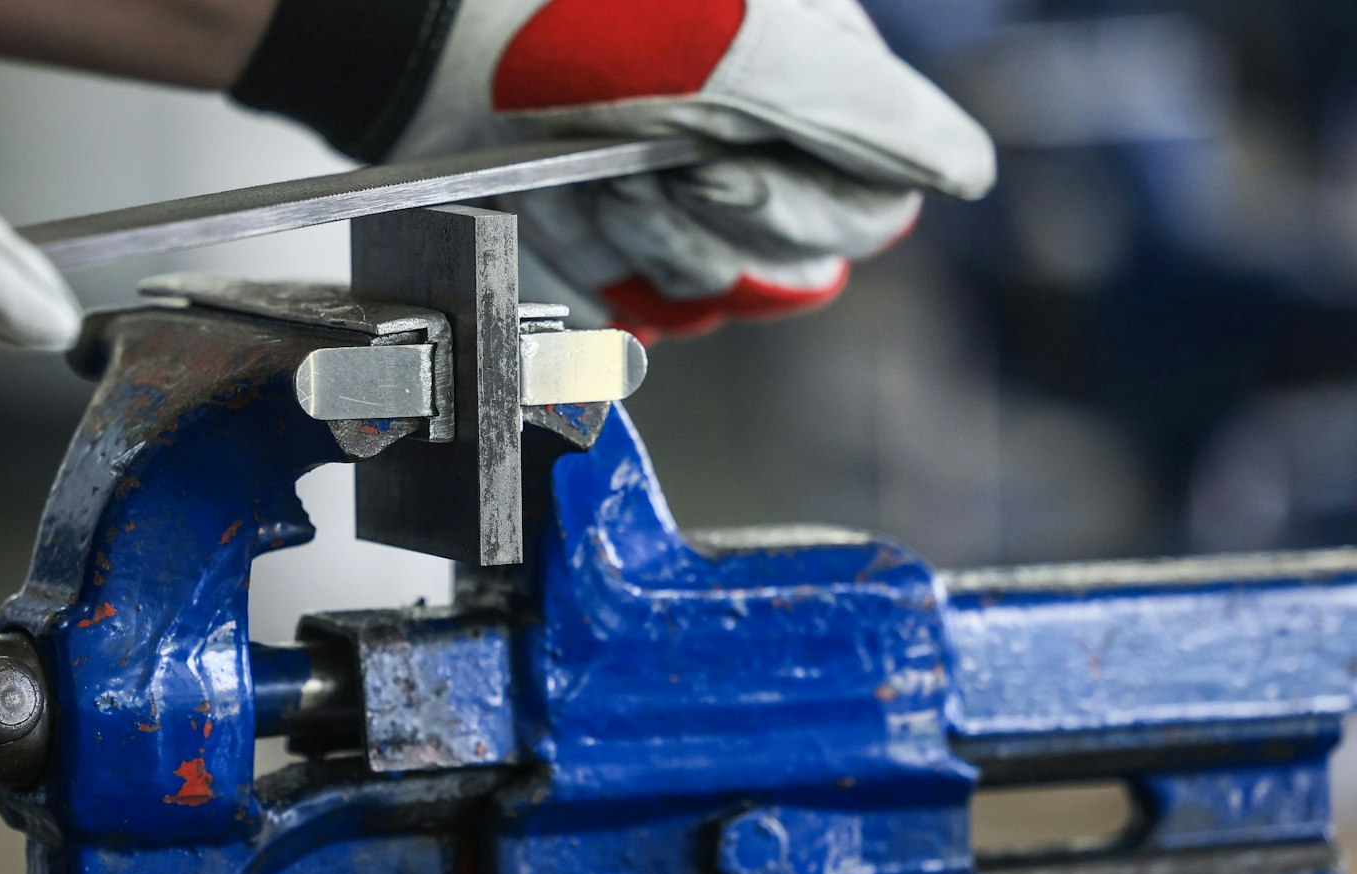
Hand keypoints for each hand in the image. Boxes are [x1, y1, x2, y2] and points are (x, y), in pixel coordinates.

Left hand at [234, 0, 992, 336]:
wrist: (443, 31)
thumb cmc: (588, 8)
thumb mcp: (757, 39)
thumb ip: (877, 115)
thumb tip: (968, 173)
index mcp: (813, 81)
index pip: (872, 210)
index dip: (804, 210)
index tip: (725, 164)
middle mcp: (754, 138)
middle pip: (800, 264)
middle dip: (722, 223)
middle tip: (658, 162)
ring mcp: (675, 190)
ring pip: (719, 291)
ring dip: (654, 237)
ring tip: (596, 167)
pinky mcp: (602, 233)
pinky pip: (640, 305)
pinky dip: (604, 263)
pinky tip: (571, 202)